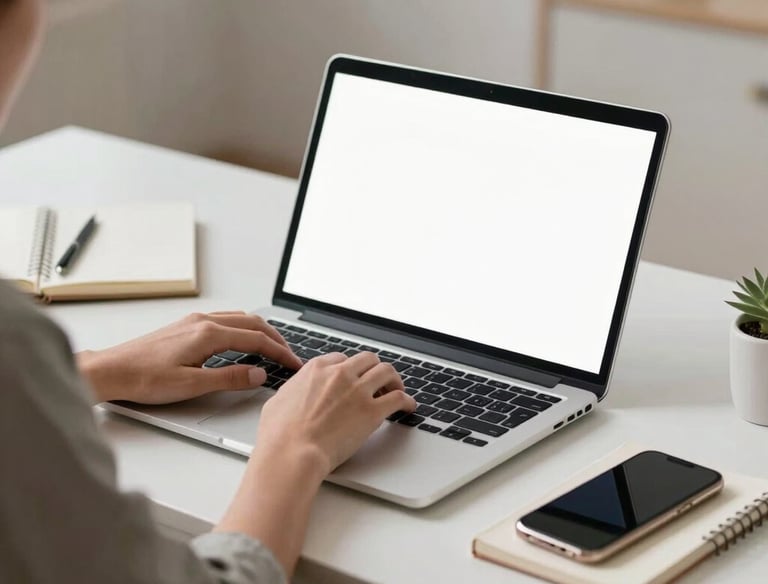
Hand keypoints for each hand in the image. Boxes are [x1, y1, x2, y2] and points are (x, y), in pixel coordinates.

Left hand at [76, 311, 302, 403]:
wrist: (111, 370)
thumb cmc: (144, 379)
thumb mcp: (191, 385)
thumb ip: (229, 378)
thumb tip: (259, 374)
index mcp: (208, 334)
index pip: (256, 339)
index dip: (280, 352)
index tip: (293, 364)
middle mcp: (203, 321)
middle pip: (252, 323)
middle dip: (276, 338)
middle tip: (290, 355)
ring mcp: (194, 320)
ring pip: (239, 319)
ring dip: (260, 331)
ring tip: (273, 347)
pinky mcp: (186, 325)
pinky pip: (225, 320)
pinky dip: (243, 329)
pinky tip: (243, 340)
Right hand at [254, 351, 416, 474]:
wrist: (292, 452)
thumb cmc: (279, 434)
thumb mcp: (279, 400)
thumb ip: (294, 391)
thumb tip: (295, 392)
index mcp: (317, 369)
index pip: (342, 358)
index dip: (351, 369)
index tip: (355, 377)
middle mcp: (340, 374)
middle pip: (367, 360)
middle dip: (374, 369)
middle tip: (378, 381)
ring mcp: (357, 391)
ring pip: (386, 372)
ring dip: (394, 379)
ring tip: (396, 389)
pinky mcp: (372, 412)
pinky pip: (398, 398)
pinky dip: (406, 400)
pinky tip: (408, 407)